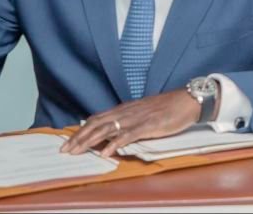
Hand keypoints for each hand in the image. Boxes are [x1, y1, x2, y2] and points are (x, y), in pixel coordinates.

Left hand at [62, 90, 202, 157]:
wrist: (187, 100)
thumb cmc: (167, 107)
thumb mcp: (143, 113)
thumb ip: (128, 121)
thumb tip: (114, 132)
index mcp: (124, 109)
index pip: (96, 118)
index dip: (81, 130)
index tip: (68, 141)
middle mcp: (126, 112)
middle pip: (97, 123)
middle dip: (79, 137)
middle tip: (65, 149)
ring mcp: (136, 118)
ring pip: (107, 129)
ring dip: (90, 141)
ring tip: (78, 151)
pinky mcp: (148, 125)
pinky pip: (128, 135)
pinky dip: (115, 144)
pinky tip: (106, 153)